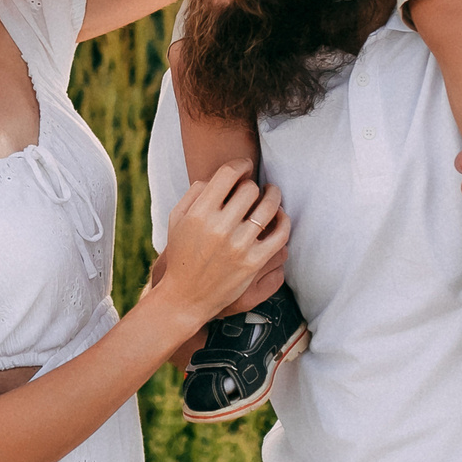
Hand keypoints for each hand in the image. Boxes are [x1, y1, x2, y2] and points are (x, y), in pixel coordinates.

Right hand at [152, 162, 289, 327]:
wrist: (185, 297)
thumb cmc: (181, 254)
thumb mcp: (177, 220)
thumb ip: (195, 193)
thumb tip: (220, 176)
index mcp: (199, 214)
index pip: (228, 174)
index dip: (241, 165)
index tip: (246, 166)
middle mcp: (219, 228)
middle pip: (250, 190)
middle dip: (253, 185)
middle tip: (254, 187)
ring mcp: (238, 247)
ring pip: (269, 208)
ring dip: (274, 197)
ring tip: (272, 194)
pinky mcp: (253, 263)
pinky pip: (280, 235)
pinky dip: (284, 221)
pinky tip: (279, 217)